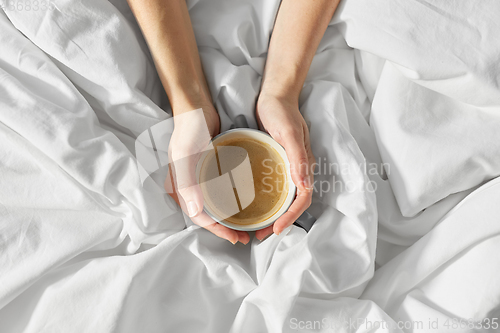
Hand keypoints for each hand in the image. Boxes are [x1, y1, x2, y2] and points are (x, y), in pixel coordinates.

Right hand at [165, 104, 249, 244]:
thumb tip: (195, 212)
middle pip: (207, 214)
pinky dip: (230, 200)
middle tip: (244, 236)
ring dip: (228, 217)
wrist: (196, 107)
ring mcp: (199, 178)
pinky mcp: (210, 169)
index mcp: (180, 187)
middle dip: (224, 228)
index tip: (234, 237)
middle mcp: (189, 186)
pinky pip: (220, 191)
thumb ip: (187, 183)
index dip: (216, 230)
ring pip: (214, 205)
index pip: (198, 216)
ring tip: (246, 225)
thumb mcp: (185, 155)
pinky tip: (243, 203)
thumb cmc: (188, 129)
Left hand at [255, 93, 314, 239]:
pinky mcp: (277, 161)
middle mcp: (299, 169)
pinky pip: (276, 186)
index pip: (302, 199)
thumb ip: (298, 157)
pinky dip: (269, 200)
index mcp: (305, 165)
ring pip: (285, 197)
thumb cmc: (282, 112)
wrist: (275, 95)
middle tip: (261, 234)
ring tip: (257, 226)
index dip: (291, 217)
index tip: (276, 229)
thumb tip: (304, 184)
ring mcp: (288, 166)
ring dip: (274, 214)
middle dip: (281, 221)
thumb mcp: (289, 132)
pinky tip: (255, 204)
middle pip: (294, 203)